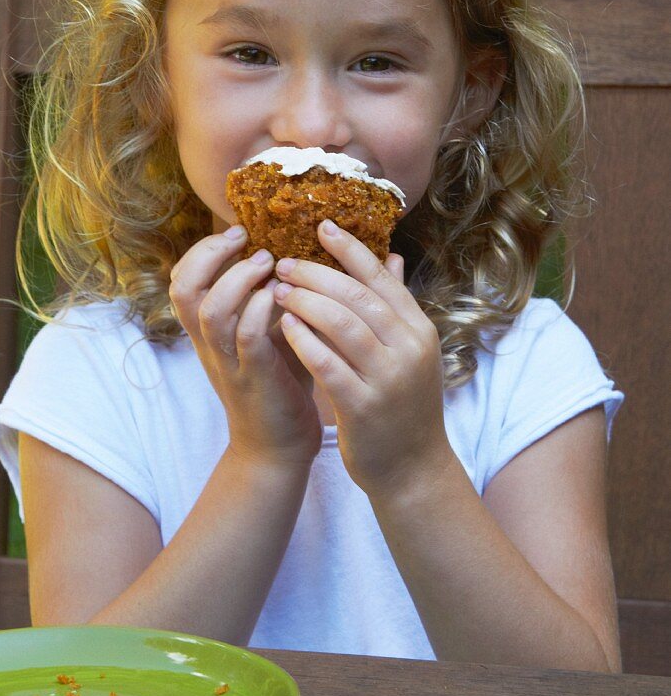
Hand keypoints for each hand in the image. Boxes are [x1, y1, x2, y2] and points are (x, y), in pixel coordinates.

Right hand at [169, 227, 321, 468]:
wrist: (278, 447)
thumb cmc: (281, 382)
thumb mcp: (270, 332)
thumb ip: (274, 296)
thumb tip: (302, 253)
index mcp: (209, 330)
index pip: (182, 280)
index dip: (202, 251)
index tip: (237, 232)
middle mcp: (210, 343)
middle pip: (183, 289)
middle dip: (209, 254)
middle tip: (244, 238)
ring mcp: (228, 361)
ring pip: (211, 310)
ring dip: (238, 278)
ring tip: (267, 262)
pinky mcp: (254, 377)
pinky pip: (246, 337)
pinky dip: (259, 310)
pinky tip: (279, 297)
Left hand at [273, 220, 449, 495]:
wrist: (413, 470)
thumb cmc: (403, 405)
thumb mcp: (408, 352)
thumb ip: (395, 305)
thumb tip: (390, 255)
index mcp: (417, 330)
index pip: (381, 278)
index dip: (350, 249)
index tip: (320, 225)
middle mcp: (408, 349)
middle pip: (358, 296)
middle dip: (317, 273)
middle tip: (284, 262)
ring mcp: (388, 378)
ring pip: (342, 324)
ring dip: (306, 302)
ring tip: (278, 291)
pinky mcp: (364, 407)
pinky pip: (328, 364)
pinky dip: (304, 341)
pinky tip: (283, 327)